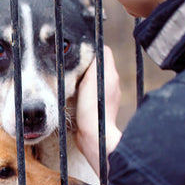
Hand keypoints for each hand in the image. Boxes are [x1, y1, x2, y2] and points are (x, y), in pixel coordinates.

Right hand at [76, 46, 121, 176]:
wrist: (94, 136)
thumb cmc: (93, 108)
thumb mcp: (93, 79)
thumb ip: (96, 62)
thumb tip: (96, 47)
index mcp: (111, 74)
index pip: (104, 51)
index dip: (92, 48)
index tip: (79, 49)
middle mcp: (112, 83)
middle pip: (98, 64)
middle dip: (86, 61)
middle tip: (71, 62)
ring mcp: (107, 96)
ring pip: (94, 78)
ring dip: (84, 76)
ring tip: (71, 77)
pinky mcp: (99, 107)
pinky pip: (91, 92)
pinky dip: (83, 90)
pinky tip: (74, 94)